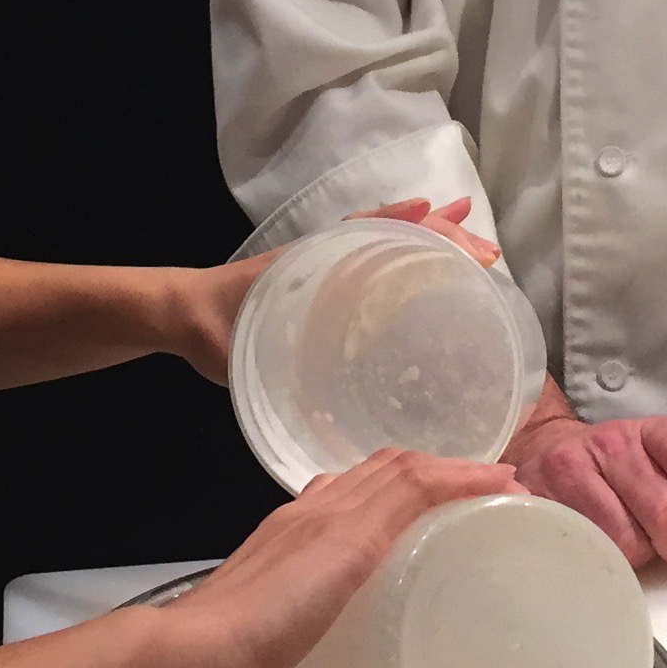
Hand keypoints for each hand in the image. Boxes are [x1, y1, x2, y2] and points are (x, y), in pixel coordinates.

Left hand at [150, 197, 499, 384]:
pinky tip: (433, 274)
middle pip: (397, 234)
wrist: (177, 318)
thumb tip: (329, 433)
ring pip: (390, 244)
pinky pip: (373, 266)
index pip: (383, 235)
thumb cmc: (211, 330)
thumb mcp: (242, 355)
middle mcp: (331, 259)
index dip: (429, 241)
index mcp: (317, 264)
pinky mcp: (324, 287)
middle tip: (489, 259)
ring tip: (480, 252)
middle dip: (445, 240)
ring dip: (433, 243)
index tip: (471, 255)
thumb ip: (277, 392)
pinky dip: (404, 257)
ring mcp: (330, 269)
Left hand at [150, 447, 518, 667]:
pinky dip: (364, 494)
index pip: (410, 486)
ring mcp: (282, 528)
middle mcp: (312, 525)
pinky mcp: (259, 543)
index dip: (464, 479)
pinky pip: (325, 496)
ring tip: (444, 501)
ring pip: (355, 476)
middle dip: (446, 472)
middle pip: (389, 471)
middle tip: (493, 497)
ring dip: (404, 476)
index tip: (512, 492)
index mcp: (337, 550)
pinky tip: (374, 527)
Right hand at [508, 406, 666, 572]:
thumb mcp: (652, 461)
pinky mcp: (544, 502)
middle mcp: (610, 444)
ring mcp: (572, 471)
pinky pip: (590, 552)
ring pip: (628, 542)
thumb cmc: (613, 470)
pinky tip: (607, 554)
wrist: (542, 452)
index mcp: (647, 431)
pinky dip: (607, 564)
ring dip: (641, 557)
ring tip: (635, 547)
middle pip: (665, 511)